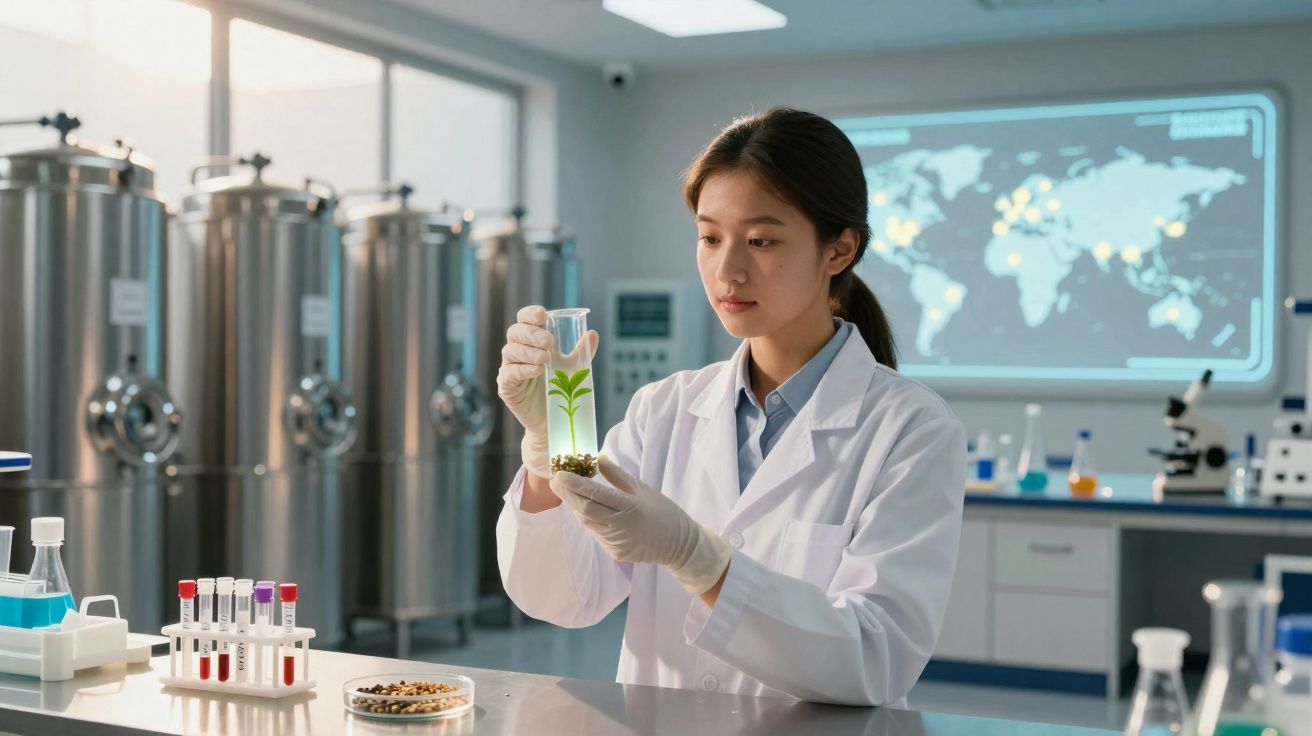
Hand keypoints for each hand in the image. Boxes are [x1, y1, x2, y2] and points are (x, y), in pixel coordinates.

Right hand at [497, 305, 597, 477]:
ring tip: (545, 359)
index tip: (542, 315)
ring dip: (528, 351)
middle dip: (532, 333)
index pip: (524, 320)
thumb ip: (582, 351)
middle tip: (549, 342)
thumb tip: (593, 334)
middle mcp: (517, 353)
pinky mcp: (506, 387)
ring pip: (510, 351)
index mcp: (531, 342)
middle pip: (515, 332)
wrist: (554, 421)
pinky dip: (523, 370)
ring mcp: (509, 369)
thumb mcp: (574, 368)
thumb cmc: (561, 391)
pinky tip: (537, 370)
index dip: (530, 314)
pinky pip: (509, 374)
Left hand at [550, 455, 731, 595]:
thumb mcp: (644, 489)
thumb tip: (598, 459)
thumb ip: (618, 476)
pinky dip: (592, 521)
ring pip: (589, 523)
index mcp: (631, 507)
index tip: (560, 474)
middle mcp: (621, 526)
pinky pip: (598, 534)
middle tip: (556, 481)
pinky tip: (592, 511)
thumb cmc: (663, 512)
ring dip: (578, 507)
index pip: (596, 495)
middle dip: (568, 495)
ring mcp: (616, 542)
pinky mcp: (615, 553)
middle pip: (586, 510)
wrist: (679, 545)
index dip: (575, 485)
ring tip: (570, 493)